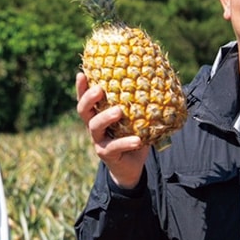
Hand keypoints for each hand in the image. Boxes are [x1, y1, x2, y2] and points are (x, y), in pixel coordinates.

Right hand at [76, 71, 149, 189]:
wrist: (132, 166)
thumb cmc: (133, 135)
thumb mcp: (135, 118)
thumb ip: (138, 103)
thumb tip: (158, 80)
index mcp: (98, 114)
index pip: (85, 98)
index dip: (81, 87)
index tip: (82, 73)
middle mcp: (94, 126)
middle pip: (83, 110)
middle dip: (89, 98)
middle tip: (99, 90)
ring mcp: (98, 140)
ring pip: (95, 127)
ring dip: (105, 117)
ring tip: (118, 111)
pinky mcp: (106, 154)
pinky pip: (114, 147)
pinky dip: (125, 142)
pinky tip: (137, 140)